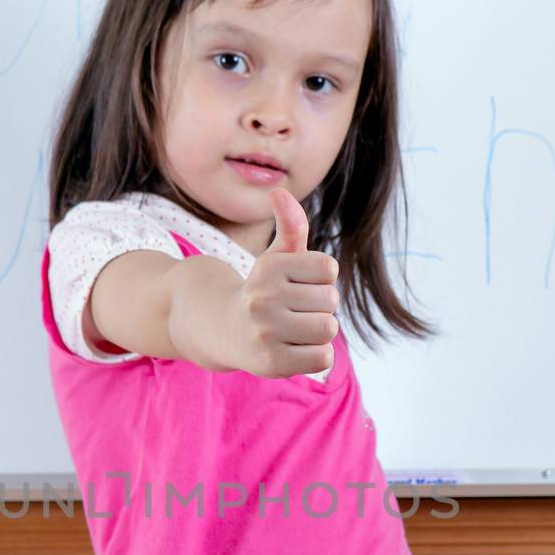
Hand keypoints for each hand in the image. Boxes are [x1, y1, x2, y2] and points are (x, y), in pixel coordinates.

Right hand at [224, 187, 340, 378]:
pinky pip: (322, 358)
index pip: (328, 270)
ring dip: (318, 333)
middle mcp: (263, 298)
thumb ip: (290, 226)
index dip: (320, 280)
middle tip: (293, 313)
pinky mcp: (270, 363)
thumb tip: (279, 192)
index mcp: (269, 268)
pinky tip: (294, 350)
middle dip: (319, 308)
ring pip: (327, 329)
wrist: (224, 331)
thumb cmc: (262, 291)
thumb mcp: (276, 258)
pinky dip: (315, 356)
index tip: (299, 287)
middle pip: (330, 301)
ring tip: (294, 331)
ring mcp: (265, 332)